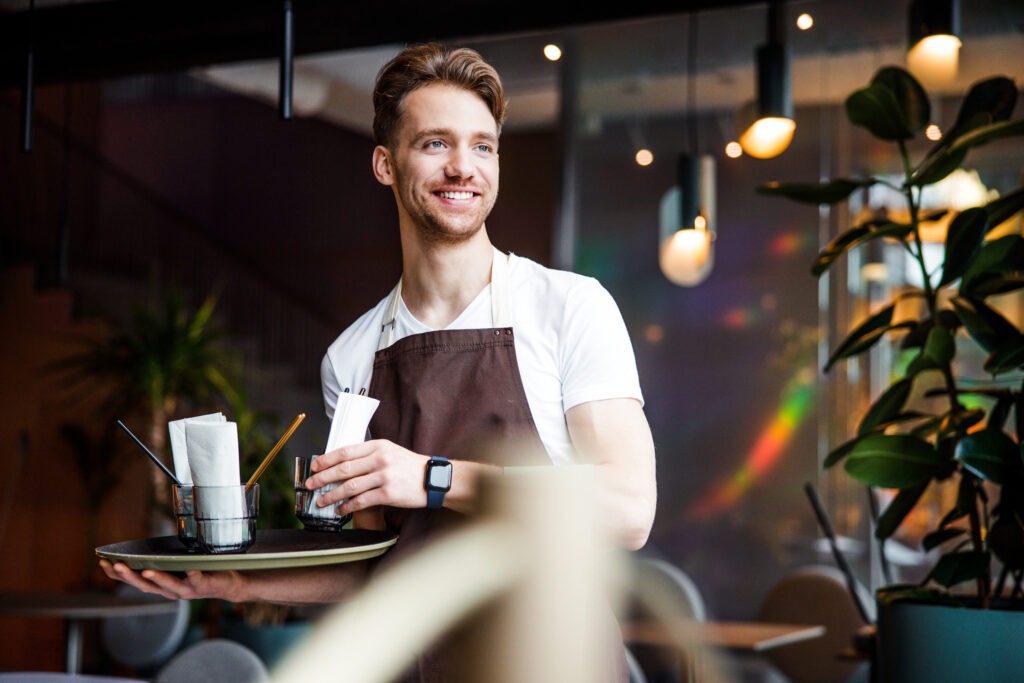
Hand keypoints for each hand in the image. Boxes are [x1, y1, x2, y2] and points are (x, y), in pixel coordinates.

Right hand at [99, 559, 243, 601]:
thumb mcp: (176, 564)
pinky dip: (193, 575)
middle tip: (117, 565)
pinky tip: (189, 568)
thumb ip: (161, 558)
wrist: (228, 583)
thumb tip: (143, 543)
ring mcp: (187, 589)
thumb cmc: (200, 570)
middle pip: (146, 585)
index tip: (102, 562)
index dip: (118, 574)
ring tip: (144, 570)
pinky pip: (198, 579)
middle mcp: (171, 590)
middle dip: (130, 576)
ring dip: (156, 579)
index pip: (134, 581)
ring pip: (168, 585)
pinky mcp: (204, 585)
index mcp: (161, 584)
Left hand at [307, 439, 428, 513]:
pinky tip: (341, 509)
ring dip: (332, 495)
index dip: (326, 460)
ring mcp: (384, 476)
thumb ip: (368, 454)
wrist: (432, 479)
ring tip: (321, 501)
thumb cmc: (409, 466)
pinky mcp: (388, 494)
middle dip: (323, 478)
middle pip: (344, 469)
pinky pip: (362, 501)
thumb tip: (341, 463)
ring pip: (350, 487)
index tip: (314, 466)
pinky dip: (348, 506)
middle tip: (310, 485)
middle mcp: (380, 459)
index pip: (345, 451)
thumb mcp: (390, 451)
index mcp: (378, 446)